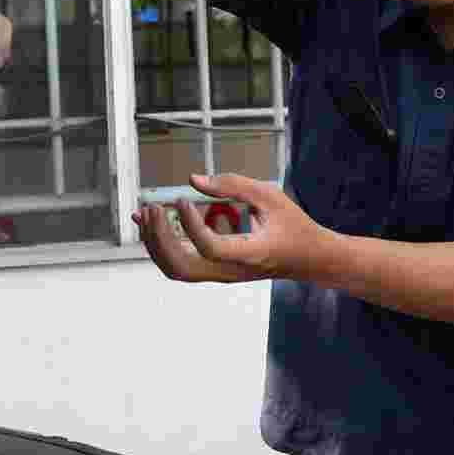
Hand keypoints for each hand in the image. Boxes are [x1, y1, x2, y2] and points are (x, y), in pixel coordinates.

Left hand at [135, 173, 328, 284]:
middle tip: (152, 207)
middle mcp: (232, 271)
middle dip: (160, 238)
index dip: (190, 225)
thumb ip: (233, 185)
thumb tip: (193, 180)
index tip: (182, 199)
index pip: (210, 249)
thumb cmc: (293, 225)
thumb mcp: (270, 196)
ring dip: (156, 243)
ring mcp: (221, 274)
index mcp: (251, 254)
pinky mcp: (215, 270)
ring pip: (176, 269)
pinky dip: (161, 244)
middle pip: (182, 267)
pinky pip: (180, 263)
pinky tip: (149, 221)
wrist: (309, 259)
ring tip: (144, 213)